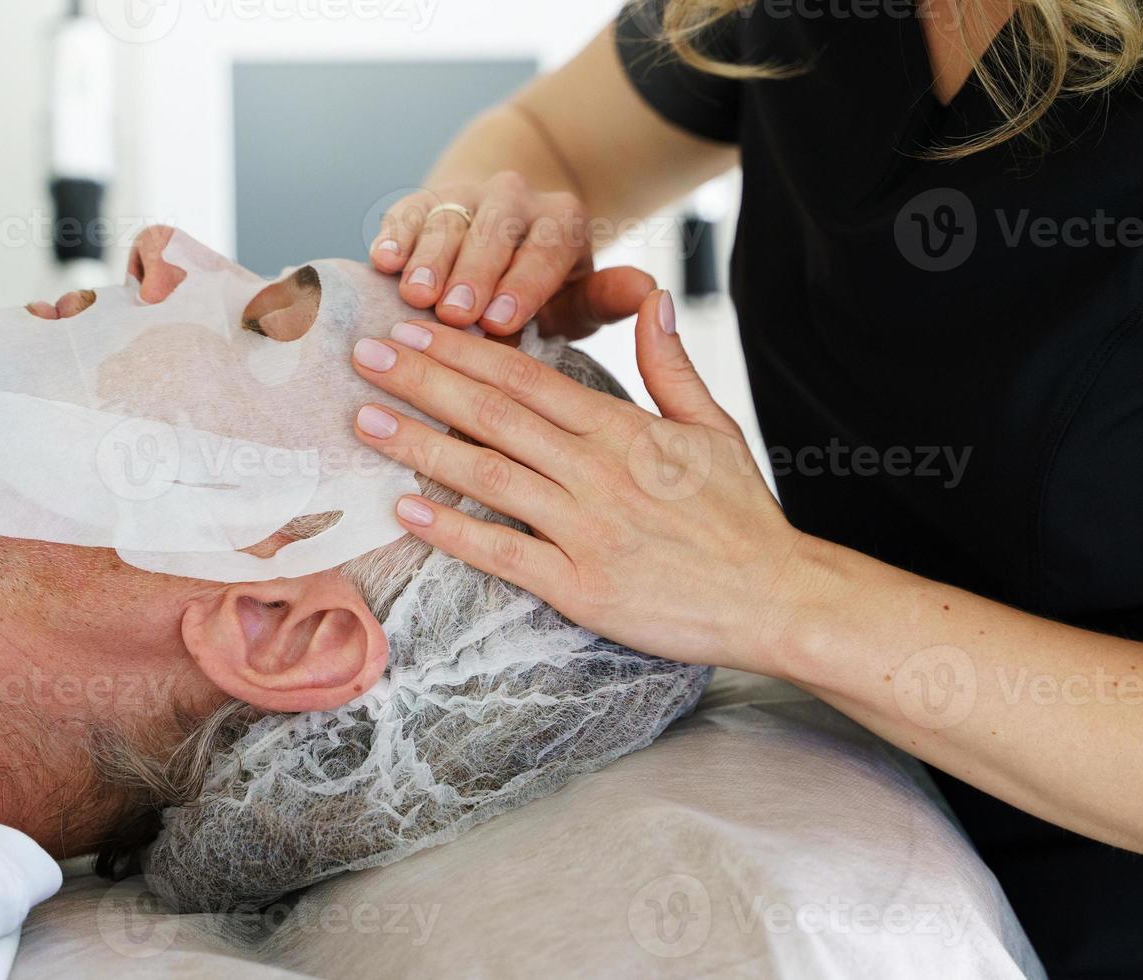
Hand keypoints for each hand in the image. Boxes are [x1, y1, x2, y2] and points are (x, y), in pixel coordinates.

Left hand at [349, 289, 808, 671]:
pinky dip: (454, 530)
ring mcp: (586, 530)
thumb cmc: (741, 515)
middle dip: (424, 381)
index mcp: (625, 431)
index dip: (464, 351)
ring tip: (367, 421)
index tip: (414, 329)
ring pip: (489, 476)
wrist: (776, 598)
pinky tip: (407, 509)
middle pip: (494, 416)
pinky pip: (504, 553)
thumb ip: (670, 366)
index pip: (528, 379)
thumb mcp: (714, 428)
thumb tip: (652, 298)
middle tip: (365, 357)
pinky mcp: (580, 587)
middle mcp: (598, 473)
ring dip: (421, 446)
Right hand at [369, 172, 652, 339]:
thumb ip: (607, 298)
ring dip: (431, 258)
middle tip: (457, 313)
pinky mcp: (420, 201)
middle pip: (496, 229)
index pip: (548, 247)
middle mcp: (515, 198)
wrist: (493, 239)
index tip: (502, 321)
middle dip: (475, 272)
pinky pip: (406, 213)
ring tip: (415, 295)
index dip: (524, 283)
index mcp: (563, 221)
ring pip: (449, 219)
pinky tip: (382, 262)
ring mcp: (465, 196)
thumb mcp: (577, 298)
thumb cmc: (538, 288)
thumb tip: (650, 290)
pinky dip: (395, 236)